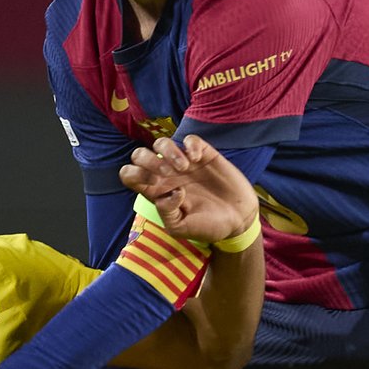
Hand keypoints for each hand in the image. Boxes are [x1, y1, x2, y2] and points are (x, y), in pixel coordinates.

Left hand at [121, 136, 258, 245]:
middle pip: (139, 155)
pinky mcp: (204, 155)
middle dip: (147, 161)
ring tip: (184, 168)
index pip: (130, 175)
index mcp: (156, 192)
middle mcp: (166, 175)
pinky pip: (190, 139)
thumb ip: (167, 214)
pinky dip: (190, 145)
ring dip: (168, 152)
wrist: (239, 220)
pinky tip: (197, 159)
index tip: (154, 185)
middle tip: (166, 174)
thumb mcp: (182, 229)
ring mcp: (184, 163)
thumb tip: (167, 192)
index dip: (134, 175)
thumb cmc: (208, 226)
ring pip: (161, 143)